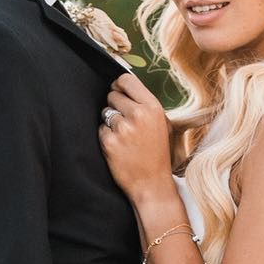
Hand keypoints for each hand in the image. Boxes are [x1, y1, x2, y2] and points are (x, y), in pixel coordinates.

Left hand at [98, 72, 173, 204]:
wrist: (152, 184)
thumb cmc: (158, 154)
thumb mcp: (162, 124)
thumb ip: (145, 104)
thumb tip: (124, 86)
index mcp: (153, 107)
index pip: (126, 80)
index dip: (119, 85)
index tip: (118, 92)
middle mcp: (138, 115)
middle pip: (112, 95)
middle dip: (115, 106)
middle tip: (126, 123)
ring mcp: (122, 128)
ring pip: (105, 112)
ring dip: (110, 123)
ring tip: (125, 138)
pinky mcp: (109, 142)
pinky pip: (100, 129)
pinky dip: (106, 137)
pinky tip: (119, 148)